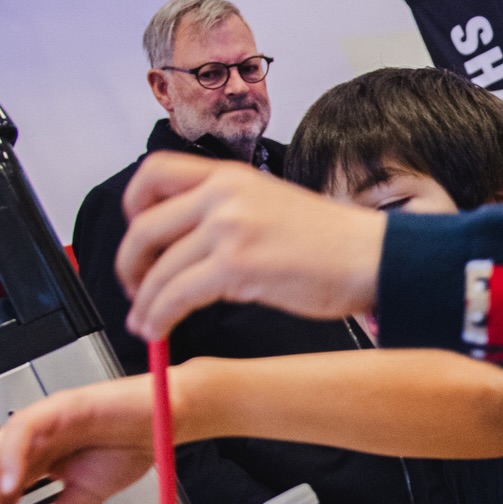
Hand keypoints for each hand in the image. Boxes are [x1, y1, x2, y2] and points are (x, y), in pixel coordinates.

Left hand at [0, 382, 156, 503]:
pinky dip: (11, 457)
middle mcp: (29, 442)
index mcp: (32, 461)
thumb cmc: (129, 441)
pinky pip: (23, 430)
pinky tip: (10, 486)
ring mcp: (40, 425)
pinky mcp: (58, 408)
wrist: (167, 416)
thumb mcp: (88, 493)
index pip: (0, 500)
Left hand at [118, 154, 384, 340]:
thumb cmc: (332, 241)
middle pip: (145, 226)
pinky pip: (176, 295)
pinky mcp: (235, 265)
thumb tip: (187, 246)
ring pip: (158, 268)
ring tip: (145, 324)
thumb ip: (229, 211)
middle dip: (130, 264)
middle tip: (134, 287)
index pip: (154, 172)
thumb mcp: (272, 203)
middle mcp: (224, 194)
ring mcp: (228, 227)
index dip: (134, 206)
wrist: (371, 257)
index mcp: (231, 175)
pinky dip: (159, 317)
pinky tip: (161, 331)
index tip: (139, 235)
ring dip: (143, 301)